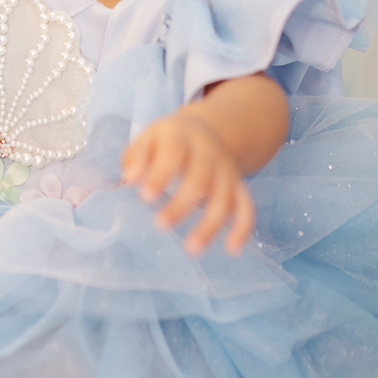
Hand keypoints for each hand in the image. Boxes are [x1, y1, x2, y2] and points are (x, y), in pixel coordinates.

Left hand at [121, 112, 254, 256]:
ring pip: (225, 198)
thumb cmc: (166, 141)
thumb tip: (130, 178)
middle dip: (182, 205)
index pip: (173, 154)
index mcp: (181, 136)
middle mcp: (208, 152)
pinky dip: (242, 228)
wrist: (206, 129)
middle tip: (161, 225)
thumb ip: (135, 158)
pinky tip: (231, 249)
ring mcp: (226, 170)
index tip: (145, 196)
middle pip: (200, 179)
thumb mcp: (147, 139)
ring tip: (192, 248)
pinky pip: (246, 206)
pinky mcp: (238, 185)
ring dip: (210, 224)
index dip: (161, 175)